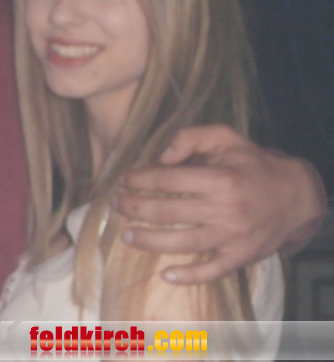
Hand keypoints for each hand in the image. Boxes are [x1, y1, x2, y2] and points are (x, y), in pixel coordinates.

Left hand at [114, 124, 325, 283]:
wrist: (296, 196)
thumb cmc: (253, 164)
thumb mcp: (226, 138)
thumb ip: (191, 137)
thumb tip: (161, 156)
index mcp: (219, 178)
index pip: (167, 181)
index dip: (140, 180)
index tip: (123, 181)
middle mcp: (225, 209)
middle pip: (168, 213)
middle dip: (135, 209)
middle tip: (116, 205)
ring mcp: (233, 236)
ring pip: (183, 244)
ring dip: (149, 241)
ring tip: (127, 235)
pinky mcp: (241, 257)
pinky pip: (212, 270)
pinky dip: (189, 276)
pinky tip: (166, 275)